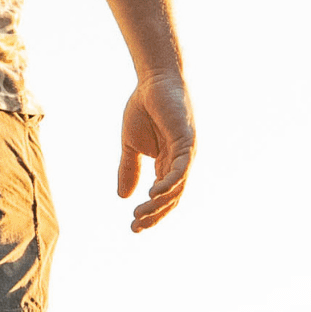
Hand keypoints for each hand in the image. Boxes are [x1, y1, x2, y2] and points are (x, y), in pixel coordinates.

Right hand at [117, 72, 194, 232]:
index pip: (163, 198)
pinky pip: (181, 168)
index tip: (133, 228)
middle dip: (155, 215)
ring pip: (177, 188)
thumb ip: (129, 169)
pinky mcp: (187, 141)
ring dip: (159, 203)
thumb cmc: (144, 110)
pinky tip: (154, 193)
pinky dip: (170, 183)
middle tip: (136, 226)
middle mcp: (180, 164)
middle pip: (172, 198)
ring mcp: (186, 154)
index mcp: (167, 166)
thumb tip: (123, 197)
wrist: (152, 82)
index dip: (150, 214)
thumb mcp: (131, 145)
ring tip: (140, 213)